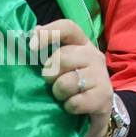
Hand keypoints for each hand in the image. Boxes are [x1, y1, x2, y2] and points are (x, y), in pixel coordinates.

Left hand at [33, 19, 112, 136]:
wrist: (98, 108)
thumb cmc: (74, 83)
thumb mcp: (61, 66)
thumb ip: (48, 49)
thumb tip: (33, 31)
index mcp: (82, 44)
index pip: (68, 28)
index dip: (48, 33)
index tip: (32, 47)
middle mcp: (94, 55)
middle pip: (63, 57)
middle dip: (50, 74)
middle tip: (53, 82)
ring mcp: (101, 75)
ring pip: (66, 82)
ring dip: (59, 93)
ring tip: (64, 96)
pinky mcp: (104, 95)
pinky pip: (74, 102)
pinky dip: (69, 107)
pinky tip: (73, 105)